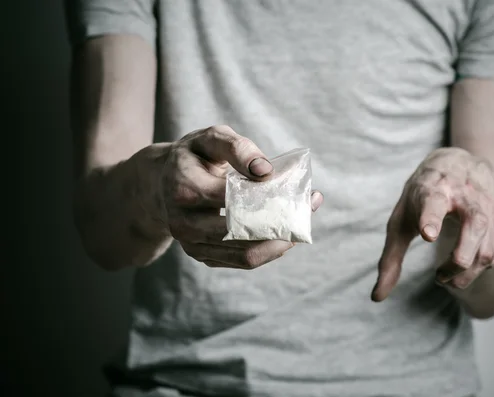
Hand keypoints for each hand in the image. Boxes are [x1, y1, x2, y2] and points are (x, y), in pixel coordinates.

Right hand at [158, 125, 323, 268]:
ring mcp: (191, 244)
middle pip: (240, 232)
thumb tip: (264, 170)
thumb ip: (237, 147)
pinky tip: (286, 233)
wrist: (160, 184)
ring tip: (302, 222)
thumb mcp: (211, 138)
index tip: (296, 188)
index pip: (231, 197)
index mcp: (183, 187)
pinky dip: (269, 250)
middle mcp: (183, 222)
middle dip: (279, 222)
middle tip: (307, 208)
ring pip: (245, 254)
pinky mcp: (202, 256)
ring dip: (280, 241)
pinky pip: (242, 261)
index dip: (266, 195)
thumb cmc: (194, 157)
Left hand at [371, 147, 493, 300]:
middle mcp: (463, 194)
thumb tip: (376, 298)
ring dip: (466, 273)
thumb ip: (390, 259)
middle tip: (437, 277)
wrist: (457, 163)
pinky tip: (460, 269)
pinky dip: (478, 270)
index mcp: (432, 189)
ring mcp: (486, 205)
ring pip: (486, 247)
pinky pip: (493, 253)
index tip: (428, 234)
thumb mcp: (399, 220)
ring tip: (445, 277)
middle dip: (457, 261)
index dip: (430, 218)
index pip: (433, 203)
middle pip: (473, 227)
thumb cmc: (422, 197)